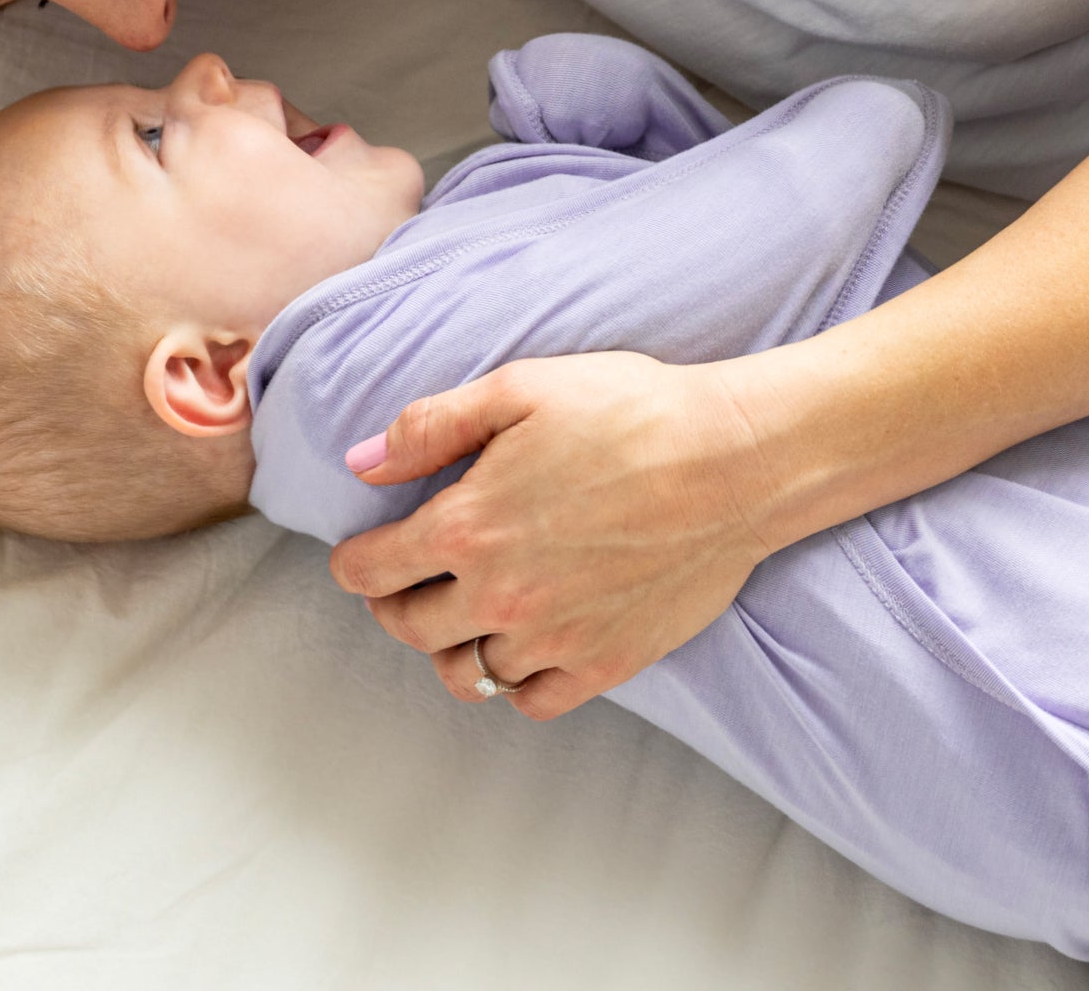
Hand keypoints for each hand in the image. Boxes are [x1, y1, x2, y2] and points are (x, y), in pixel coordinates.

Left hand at [327, 351, 772, 719]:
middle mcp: (501, 594)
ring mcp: (554, 638)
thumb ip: (431, 426)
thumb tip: (361, 463)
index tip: (357, 556)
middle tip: (402, 582)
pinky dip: (513, 680)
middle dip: (393, 603)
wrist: (735, 460)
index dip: (354, 561)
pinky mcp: (605, 663)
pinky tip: (520, 645)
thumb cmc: (632, 410)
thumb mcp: (520, 388)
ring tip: (458, 616)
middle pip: (410, 626)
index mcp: (468, 525)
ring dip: (448, 646)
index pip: (373, 569)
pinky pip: (531, 700)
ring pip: (465, 672)